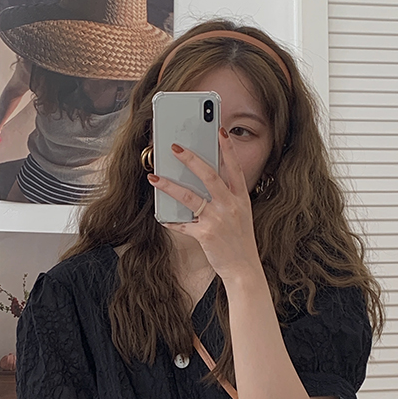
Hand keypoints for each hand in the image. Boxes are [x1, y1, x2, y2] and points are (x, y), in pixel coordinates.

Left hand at [147, 128, 261, 281]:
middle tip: (175, 147)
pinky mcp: (205, 234)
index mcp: (240, 198)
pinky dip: (170, 220)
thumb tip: (201, 183)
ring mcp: (218, 219)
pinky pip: (182, 223)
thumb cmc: (239, 241)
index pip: (234, 167)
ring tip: (154, 176)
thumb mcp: (240, 215)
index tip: (218, 129)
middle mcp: (230, 205)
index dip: (227, 148)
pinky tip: (161, 216)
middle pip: (209, 175)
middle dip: (191, 159)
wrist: (244, 269)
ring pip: (190, 196)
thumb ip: (225, 198)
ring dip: (169, 185)